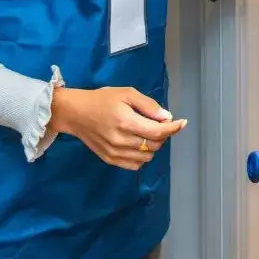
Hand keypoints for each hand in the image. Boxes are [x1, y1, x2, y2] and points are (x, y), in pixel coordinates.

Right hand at [48, 87, 186, 170]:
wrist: (75, 113)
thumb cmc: (102, 99)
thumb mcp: (126, 93)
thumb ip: (148, 106)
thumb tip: (167, 118)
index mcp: (126, 122)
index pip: (157, 132)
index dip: (173, 128)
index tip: (182, 123)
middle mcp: (121, 141)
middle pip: (154, 145)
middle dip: (162, 135)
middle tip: (158, 123)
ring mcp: (115, 153)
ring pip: (147, 157)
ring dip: (153, 146)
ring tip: (146, 132)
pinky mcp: (110, 160)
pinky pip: (135, 165)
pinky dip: (142, 156)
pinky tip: (137, 144)